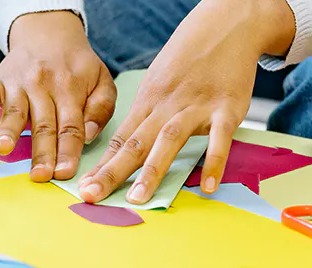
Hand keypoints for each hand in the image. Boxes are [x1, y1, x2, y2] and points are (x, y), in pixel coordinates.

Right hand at [0, 11, 115, 181]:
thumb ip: (101, 108)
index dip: (68, 151)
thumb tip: (88, 135)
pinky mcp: (1, 79)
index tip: (65, 173)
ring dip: (8, 130)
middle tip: (39, 175)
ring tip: (2, 147)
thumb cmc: (78, 65)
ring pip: (15, 112)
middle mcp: (45, 88)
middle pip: (44, 126)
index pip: (71, 127)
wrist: (50, 33)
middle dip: (42, 152)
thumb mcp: (102, 81)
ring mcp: (21, 84)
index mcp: (72, 91)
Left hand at [76, 0, 293, 203]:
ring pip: (169, 140)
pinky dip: (214, 162)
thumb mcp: (159, 78)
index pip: (120, 137)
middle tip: (91, 195)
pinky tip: (209, 186)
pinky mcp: (227, 108)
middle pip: (135, 142)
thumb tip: (129, 142)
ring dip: (152, 170)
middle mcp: (167, 104)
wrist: (227, 25)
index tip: (84, 187)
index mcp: (149, 99)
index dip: (102, 164)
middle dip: (112, 171)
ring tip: (139, 198)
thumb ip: (148, 111)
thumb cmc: (191, 55)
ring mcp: (197, 106)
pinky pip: (219, 139)